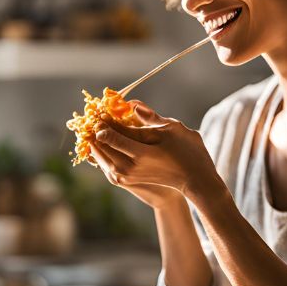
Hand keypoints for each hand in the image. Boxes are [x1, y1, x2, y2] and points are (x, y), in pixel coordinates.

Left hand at [89, 100, 223, 204]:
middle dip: (96, 130)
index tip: (100, 110)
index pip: (112, 135)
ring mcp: (126, 177)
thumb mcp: (172, 129)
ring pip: (101, 157)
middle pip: (102, 145)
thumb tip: (132, 104)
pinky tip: (99, 143)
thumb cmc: (188, 151)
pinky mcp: (126, 181)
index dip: (104, 121)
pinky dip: (100, 153)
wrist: (193, 180)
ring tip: (93, 127)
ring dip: (95, 142)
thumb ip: (150, 117)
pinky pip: (105, 165)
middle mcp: (129, 168)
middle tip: (93, 117)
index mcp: (141, 154)